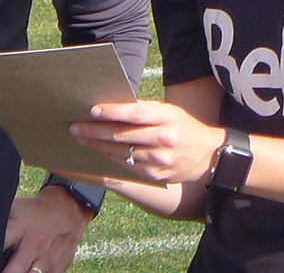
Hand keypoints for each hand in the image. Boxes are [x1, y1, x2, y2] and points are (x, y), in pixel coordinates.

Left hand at [2, 186, 92, 272]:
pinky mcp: (57, 267)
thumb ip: (2, 221)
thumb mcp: (17, 208)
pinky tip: (28, 272)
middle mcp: (33, 245)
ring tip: (11, 272)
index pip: (1, 240)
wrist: (69, 209)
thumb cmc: (37, 210)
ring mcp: (46, 258)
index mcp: (20, 228)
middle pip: (13, 270)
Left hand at [70, 101, 224, 184]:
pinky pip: (127, 165)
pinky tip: (99, 151)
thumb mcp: (169, 112)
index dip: (112, 112)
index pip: (135, 114)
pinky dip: (111, 157)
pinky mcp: (155, 175)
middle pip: (123, 135)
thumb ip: (144, 111)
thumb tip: (111, 108)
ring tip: (81, 138)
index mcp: (167, 117)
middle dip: (95, 131)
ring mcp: (159, 160)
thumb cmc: (183, 126)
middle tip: (75, 127)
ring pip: (121, 152)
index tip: (92, 110)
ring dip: (98, 146)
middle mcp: (163, 139)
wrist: (208, 155)